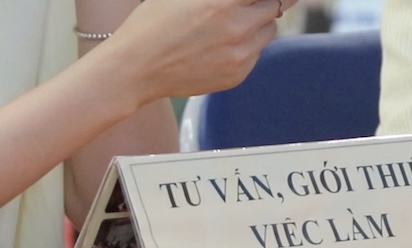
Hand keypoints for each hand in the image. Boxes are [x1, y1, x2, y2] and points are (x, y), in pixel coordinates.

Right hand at [97, 0, 298, 101]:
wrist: (137, 68)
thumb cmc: (152, 24)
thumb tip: (236, 0)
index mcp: (225, 3)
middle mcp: (239, 29)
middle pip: (275, 7)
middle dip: (263, 3)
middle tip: (249, 4)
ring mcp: (241, 56)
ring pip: (269, 32)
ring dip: (258, 24)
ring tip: (231, 24)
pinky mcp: (238, 75)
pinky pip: (255, 54)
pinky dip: (247, 46)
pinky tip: (220, 45)